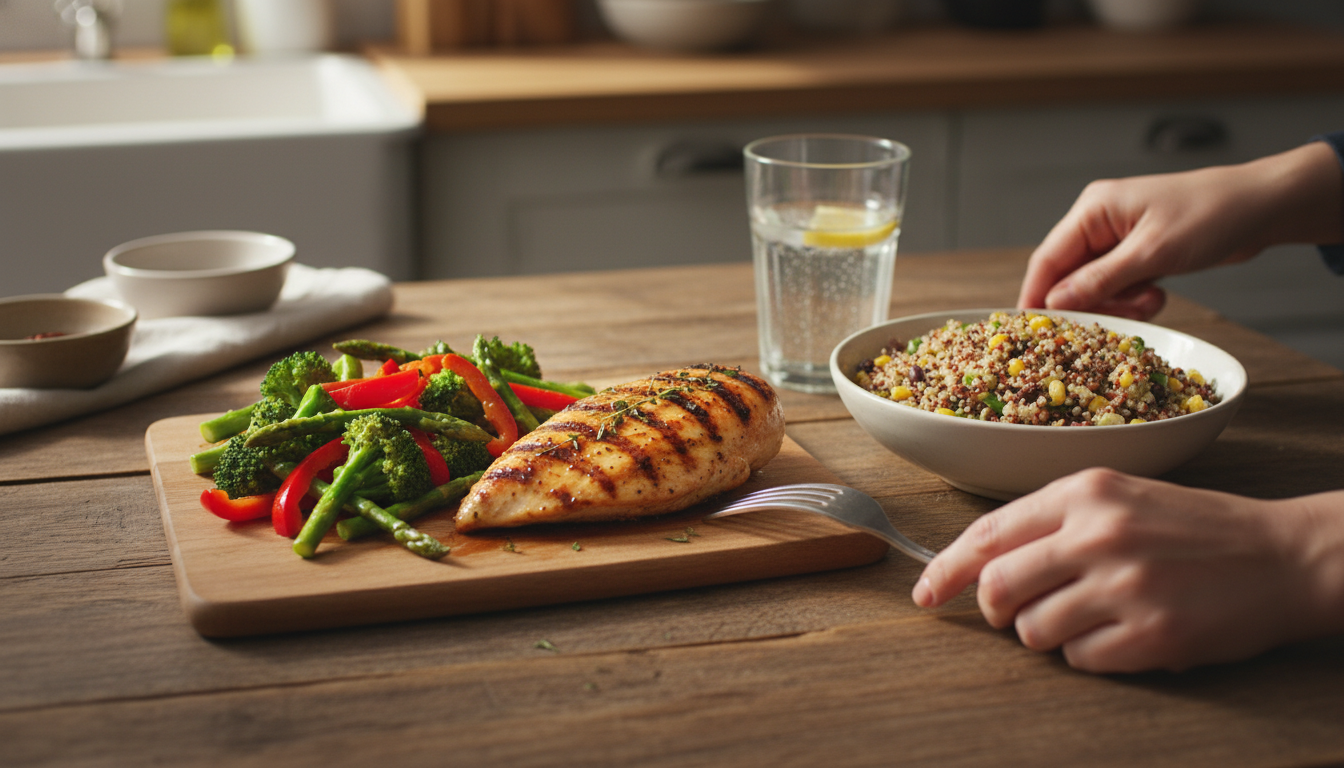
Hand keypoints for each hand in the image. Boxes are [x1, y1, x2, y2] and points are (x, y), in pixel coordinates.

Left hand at [912, 468, 1343, 672]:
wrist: (1283, 556)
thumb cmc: (1195, 527)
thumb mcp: (1119, 497)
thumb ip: (1052, 521)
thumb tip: (981, 561)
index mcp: (1085, 493)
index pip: (989, 534)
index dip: (946, 569)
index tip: (925, 593)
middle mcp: (1098, 535)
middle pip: (997, 588)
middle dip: (994, 608)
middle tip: (1013, 611)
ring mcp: (1124, 587)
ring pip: (1032, 631)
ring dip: (1045, 633)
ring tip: (1087, 616)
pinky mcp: (1151, 635)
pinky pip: (1079, 660)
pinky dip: (1088, 655)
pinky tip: (1120, 635)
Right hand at [1017, 141, 1343, 318]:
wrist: (1263, 207)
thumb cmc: (1210, 215)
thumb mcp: (1153, 252)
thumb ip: (1100, 280)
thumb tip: (1054, 304)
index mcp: (1093, 209)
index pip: (1047, 258)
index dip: (1035, 295)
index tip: (1031, 331)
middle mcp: (1099, 222)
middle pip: (1069, 277)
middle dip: (1091, 303)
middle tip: (1114, 320)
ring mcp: (1118, 239)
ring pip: (1095, 287)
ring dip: (1118, 304)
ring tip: (1150, 301)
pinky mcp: (1138, 253)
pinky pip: (1119, 287)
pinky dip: (1134, 299)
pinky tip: (1158, 294)